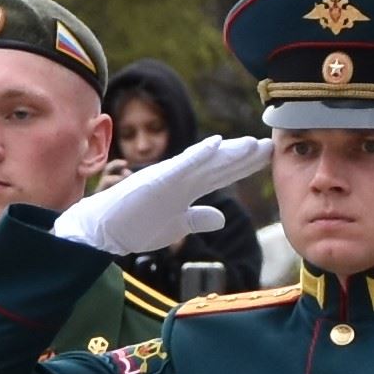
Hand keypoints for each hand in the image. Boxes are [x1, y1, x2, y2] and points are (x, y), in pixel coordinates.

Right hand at [56, 131, 263, 258]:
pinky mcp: (155, 180)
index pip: (222, 174)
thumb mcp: (177, 225)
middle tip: (270, 143)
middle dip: (245, 155)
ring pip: (205, 162)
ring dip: (229, 152)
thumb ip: (198, 217)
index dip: (245, 165)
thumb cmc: (135, 225)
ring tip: (252, 143)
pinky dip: (198, 154)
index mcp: (186, 189)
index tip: (267, 156)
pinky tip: (216, 144)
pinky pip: (180, 166)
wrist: (103, 230)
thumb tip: (220, 218)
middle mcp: (181, 179)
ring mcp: (169, 178)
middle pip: (219, 165)